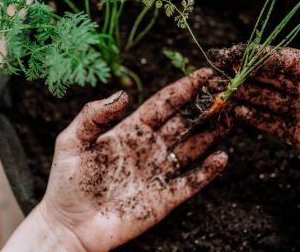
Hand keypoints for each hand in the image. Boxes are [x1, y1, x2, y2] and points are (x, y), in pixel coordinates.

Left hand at [35, 68, 227, 251]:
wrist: (68, 226)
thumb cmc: (66, 183)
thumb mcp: (72, 141)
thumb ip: (94, 115)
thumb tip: (123, 93)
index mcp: (130, 131)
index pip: (163, 104)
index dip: (183, 88)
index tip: (204, 73)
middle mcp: (148, 148)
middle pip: (183, 122)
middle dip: (205, 107)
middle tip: (227, 91)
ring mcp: (157, 173)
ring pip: (192, 148)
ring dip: (212, 133)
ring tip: (232, 116)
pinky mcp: (163, 199)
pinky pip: (191, 182)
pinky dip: (208, 171)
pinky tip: (222, 157)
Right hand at [208, 46, 299, 250]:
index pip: (293, 62)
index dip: (262, 56)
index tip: (235, 53)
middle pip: (275, 78)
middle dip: (245, 72)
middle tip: (216, 70)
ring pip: (270, 99)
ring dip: (245, 93)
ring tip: (219, 90)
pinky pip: (275, 125)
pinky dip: (256, 118)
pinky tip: (238, 112)